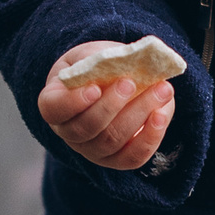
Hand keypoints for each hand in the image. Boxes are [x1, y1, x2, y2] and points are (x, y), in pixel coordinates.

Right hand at [37, 42, 177, 171]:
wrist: (114, 82)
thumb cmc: (99, 67)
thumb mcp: (96, 55)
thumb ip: (105, 60)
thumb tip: (130, 66)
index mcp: (55, 103)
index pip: (54, 109)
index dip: (72, 102)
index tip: (95, 88)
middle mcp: (69, 132)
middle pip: (87, 128)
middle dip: (112, 105)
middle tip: (130, 82)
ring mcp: (92, 150)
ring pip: (111, 141)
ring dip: (138, 114)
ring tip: (160, 90)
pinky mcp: (117, 160)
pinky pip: (132, 157)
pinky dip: (150, 137)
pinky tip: (161, 115)